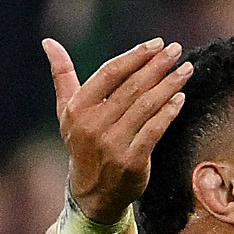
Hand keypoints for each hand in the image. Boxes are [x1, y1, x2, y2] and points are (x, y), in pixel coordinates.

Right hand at [44, 37, 188, 227]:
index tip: (156, 44)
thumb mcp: (67, 110)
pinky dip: (169, 112)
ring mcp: (113, 143)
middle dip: (157, 66)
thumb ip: (62, 76)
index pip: (110, 73)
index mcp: (78, 107)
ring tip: (186, 70)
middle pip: (132, 87)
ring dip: (169, 85)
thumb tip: (48, 42)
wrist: (93, 191)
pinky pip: (155, 130)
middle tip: (176, 50)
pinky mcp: (132, 161)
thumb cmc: (83, 143)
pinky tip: (181, 98)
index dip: (135, 56)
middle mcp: (93, 124)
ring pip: (146, 106)